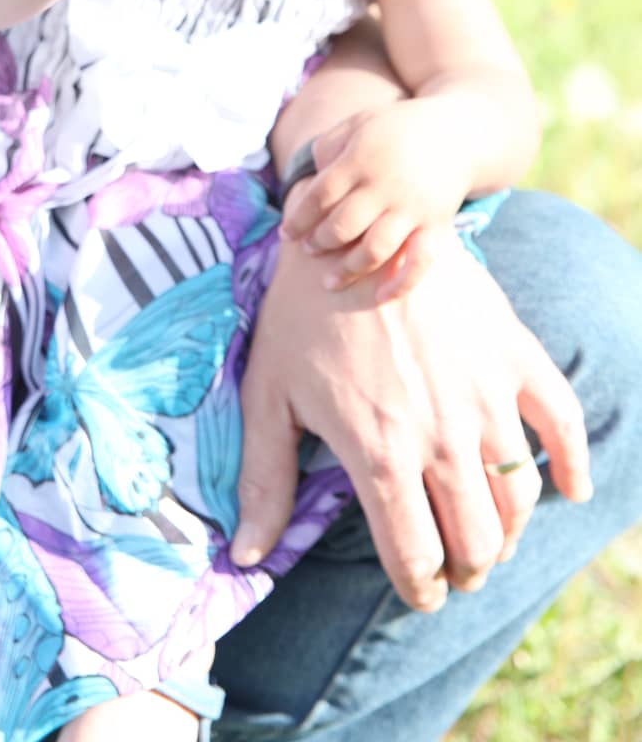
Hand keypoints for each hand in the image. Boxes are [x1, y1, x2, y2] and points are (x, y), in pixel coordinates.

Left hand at [231, 233, 590, 607]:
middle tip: (452, 566)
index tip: (417, 591)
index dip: (417, 588)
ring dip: (506, 531)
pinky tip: (571, 489)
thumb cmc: (301, 311)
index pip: (415, 558)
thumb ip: (264, 478)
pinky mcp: (513, 356)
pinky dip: (572, 463)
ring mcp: (485, 396)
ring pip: (516, 497)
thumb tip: (248, 555)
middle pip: (475, 542)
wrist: (355, 228)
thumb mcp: (268, 391)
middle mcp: (441, 436)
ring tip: (486, 536)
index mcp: (381, 455)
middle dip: (464, 568)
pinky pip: (561, 420)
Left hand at [280, 99, 473, 296]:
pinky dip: (401, 284)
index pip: (321, 196)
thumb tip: (310, 176)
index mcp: (362, 159)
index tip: (286, 233)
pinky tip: (379, 296)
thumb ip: (329, 146)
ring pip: (375, 249)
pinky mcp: (436, 226)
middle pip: (343, 225)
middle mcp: (386, 186)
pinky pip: (419, 262)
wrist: (457, 136)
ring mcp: (413, 209)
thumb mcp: (359, 123)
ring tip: (329, 280)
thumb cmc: (396, 130)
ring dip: (348, 269)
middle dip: (320, 243)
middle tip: (310, 250)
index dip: (299, 218)